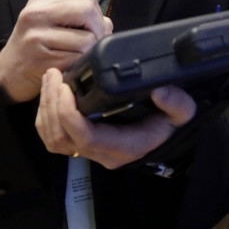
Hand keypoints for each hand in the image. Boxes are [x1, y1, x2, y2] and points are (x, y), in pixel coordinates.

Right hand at [0, 0, 110, 103]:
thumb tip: (106, 24)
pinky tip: (69, 65)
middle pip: (87, 11)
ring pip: (87, 39)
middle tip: (91, 44)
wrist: (8, 72)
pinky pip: (77, 59)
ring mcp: (37, 36)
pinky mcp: (41, 59)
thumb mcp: (52, 23)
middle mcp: (37, 13)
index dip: (96, 16)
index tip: (91, 30)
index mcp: (42, 0)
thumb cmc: (35, 46)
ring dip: (89, 51)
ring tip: (77, 56)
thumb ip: (79, 17)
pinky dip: (79, 64)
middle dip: (97, 30)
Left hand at [35, 68, 196, 168]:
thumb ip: (176, 102)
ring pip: (53, 139)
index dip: (69, 114)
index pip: (85, 138)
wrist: (168, 135)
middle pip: (61, 138)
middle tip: (54, 75)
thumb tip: (159, 90)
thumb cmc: (172, 123)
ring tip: (50, 78)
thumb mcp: (183, 112)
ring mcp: (90, 151)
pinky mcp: (82, 143)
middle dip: (52, 105)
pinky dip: (46, 114)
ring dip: (46, 108)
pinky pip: (53, 136)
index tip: (66, 87)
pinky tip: (52, 92)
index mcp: (123, 147)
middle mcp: (102, 154)